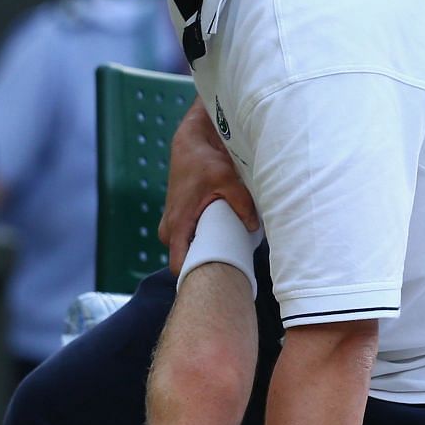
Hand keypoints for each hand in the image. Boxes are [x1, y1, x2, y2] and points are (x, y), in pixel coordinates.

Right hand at [159, 101, 258, 272]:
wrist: (189, 145)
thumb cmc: (203, 162)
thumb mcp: (226, 179)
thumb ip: (241, 203)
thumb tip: (254, 225)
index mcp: (178, 223)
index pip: (179, 264)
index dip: (196, 276)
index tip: (216, 280)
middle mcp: (170, 229)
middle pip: (186, 261)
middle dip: (204, 265)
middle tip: (230, 267)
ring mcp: (172, 226)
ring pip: (187, 251)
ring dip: (205, 252)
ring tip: (228, 252)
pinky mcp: (178, 221)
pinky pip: (188, 241)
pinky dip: (203, 241)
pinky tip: (222, 240)